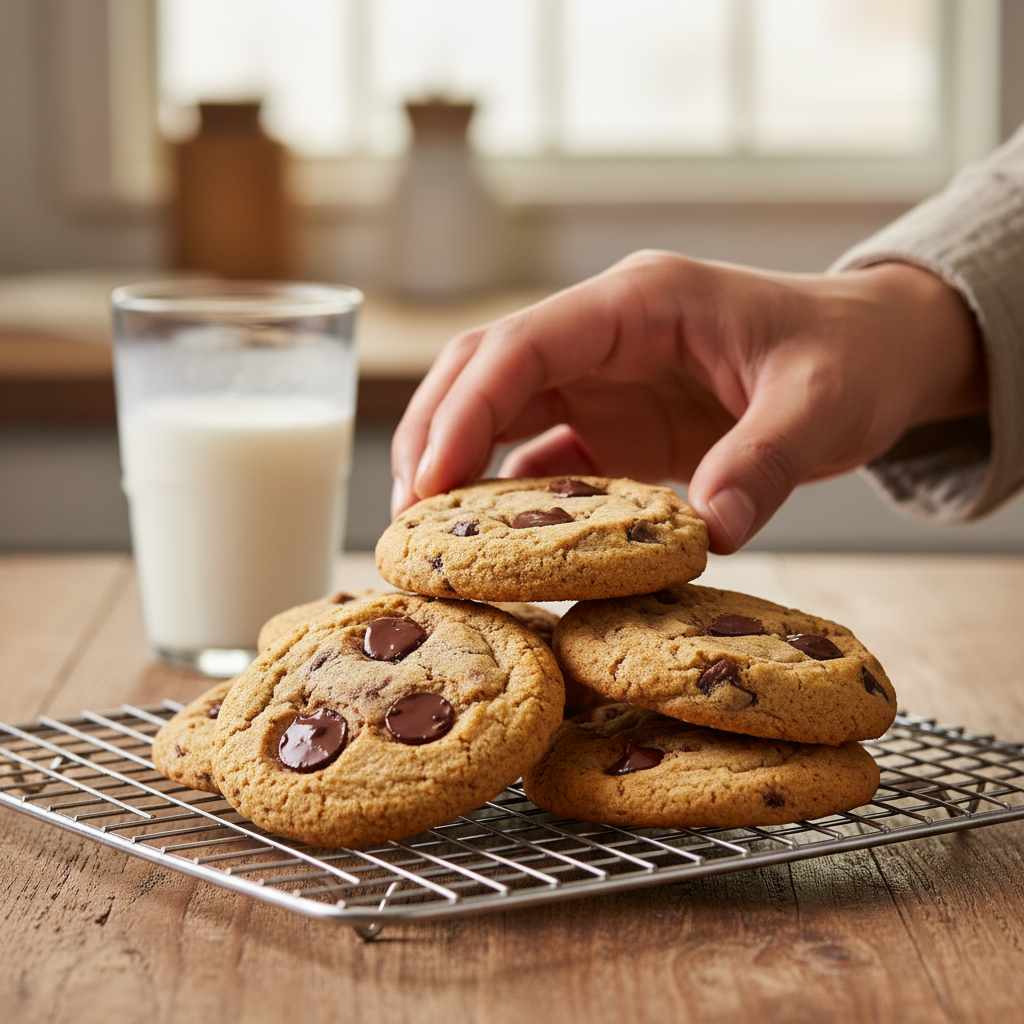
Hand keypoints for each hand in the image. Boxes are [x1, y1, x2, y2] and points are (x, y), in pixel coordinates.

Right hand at [390, 250, 985, 552]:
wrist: (872, 352)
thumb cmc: (850, 355)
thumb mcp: (822, 405)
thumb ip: (765, 462)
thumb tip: (709, 535)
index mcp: (639, 304)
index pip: (520, 346)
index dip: (463, 411)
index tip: (427, 484)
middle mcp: (604, 335)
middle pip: (483, 372)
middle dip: (433, 436)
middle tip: (409, 520)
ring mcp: (603, 379)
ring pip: (496, 411)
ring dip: (454, 466)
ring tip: (428, 538)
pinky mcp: (613, 423)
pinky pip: (540, 455)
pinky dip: (507, 494)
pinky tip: (491, 542)